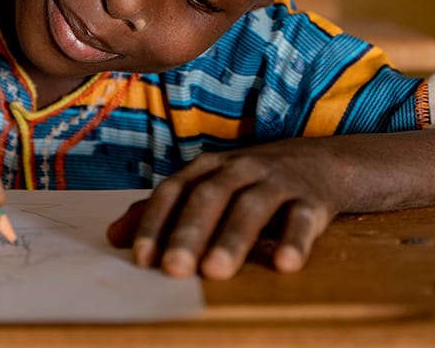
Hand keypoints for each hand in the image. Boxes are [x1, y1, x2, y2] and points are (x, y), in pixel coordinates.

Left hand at [106, 140, 338, 278]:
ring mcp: (276, 181)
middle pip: (210, 196)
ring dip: (233, 239)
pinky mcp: (312, 199)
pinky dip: (295, 240)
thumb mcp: (206, 188)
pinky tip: (285, 265)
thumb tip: (114, 237)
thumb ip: (163, 212)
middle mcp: (239, 169)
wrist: (320, 162)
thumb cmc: (249, 182)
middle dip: (189, 232)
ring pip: (252, 206)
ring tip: (216, 271)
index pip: (174, 190)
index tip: (141, 257)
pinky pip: (303, 218)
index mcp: (207, 168)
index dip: (155, 222)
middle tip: (174, 268)